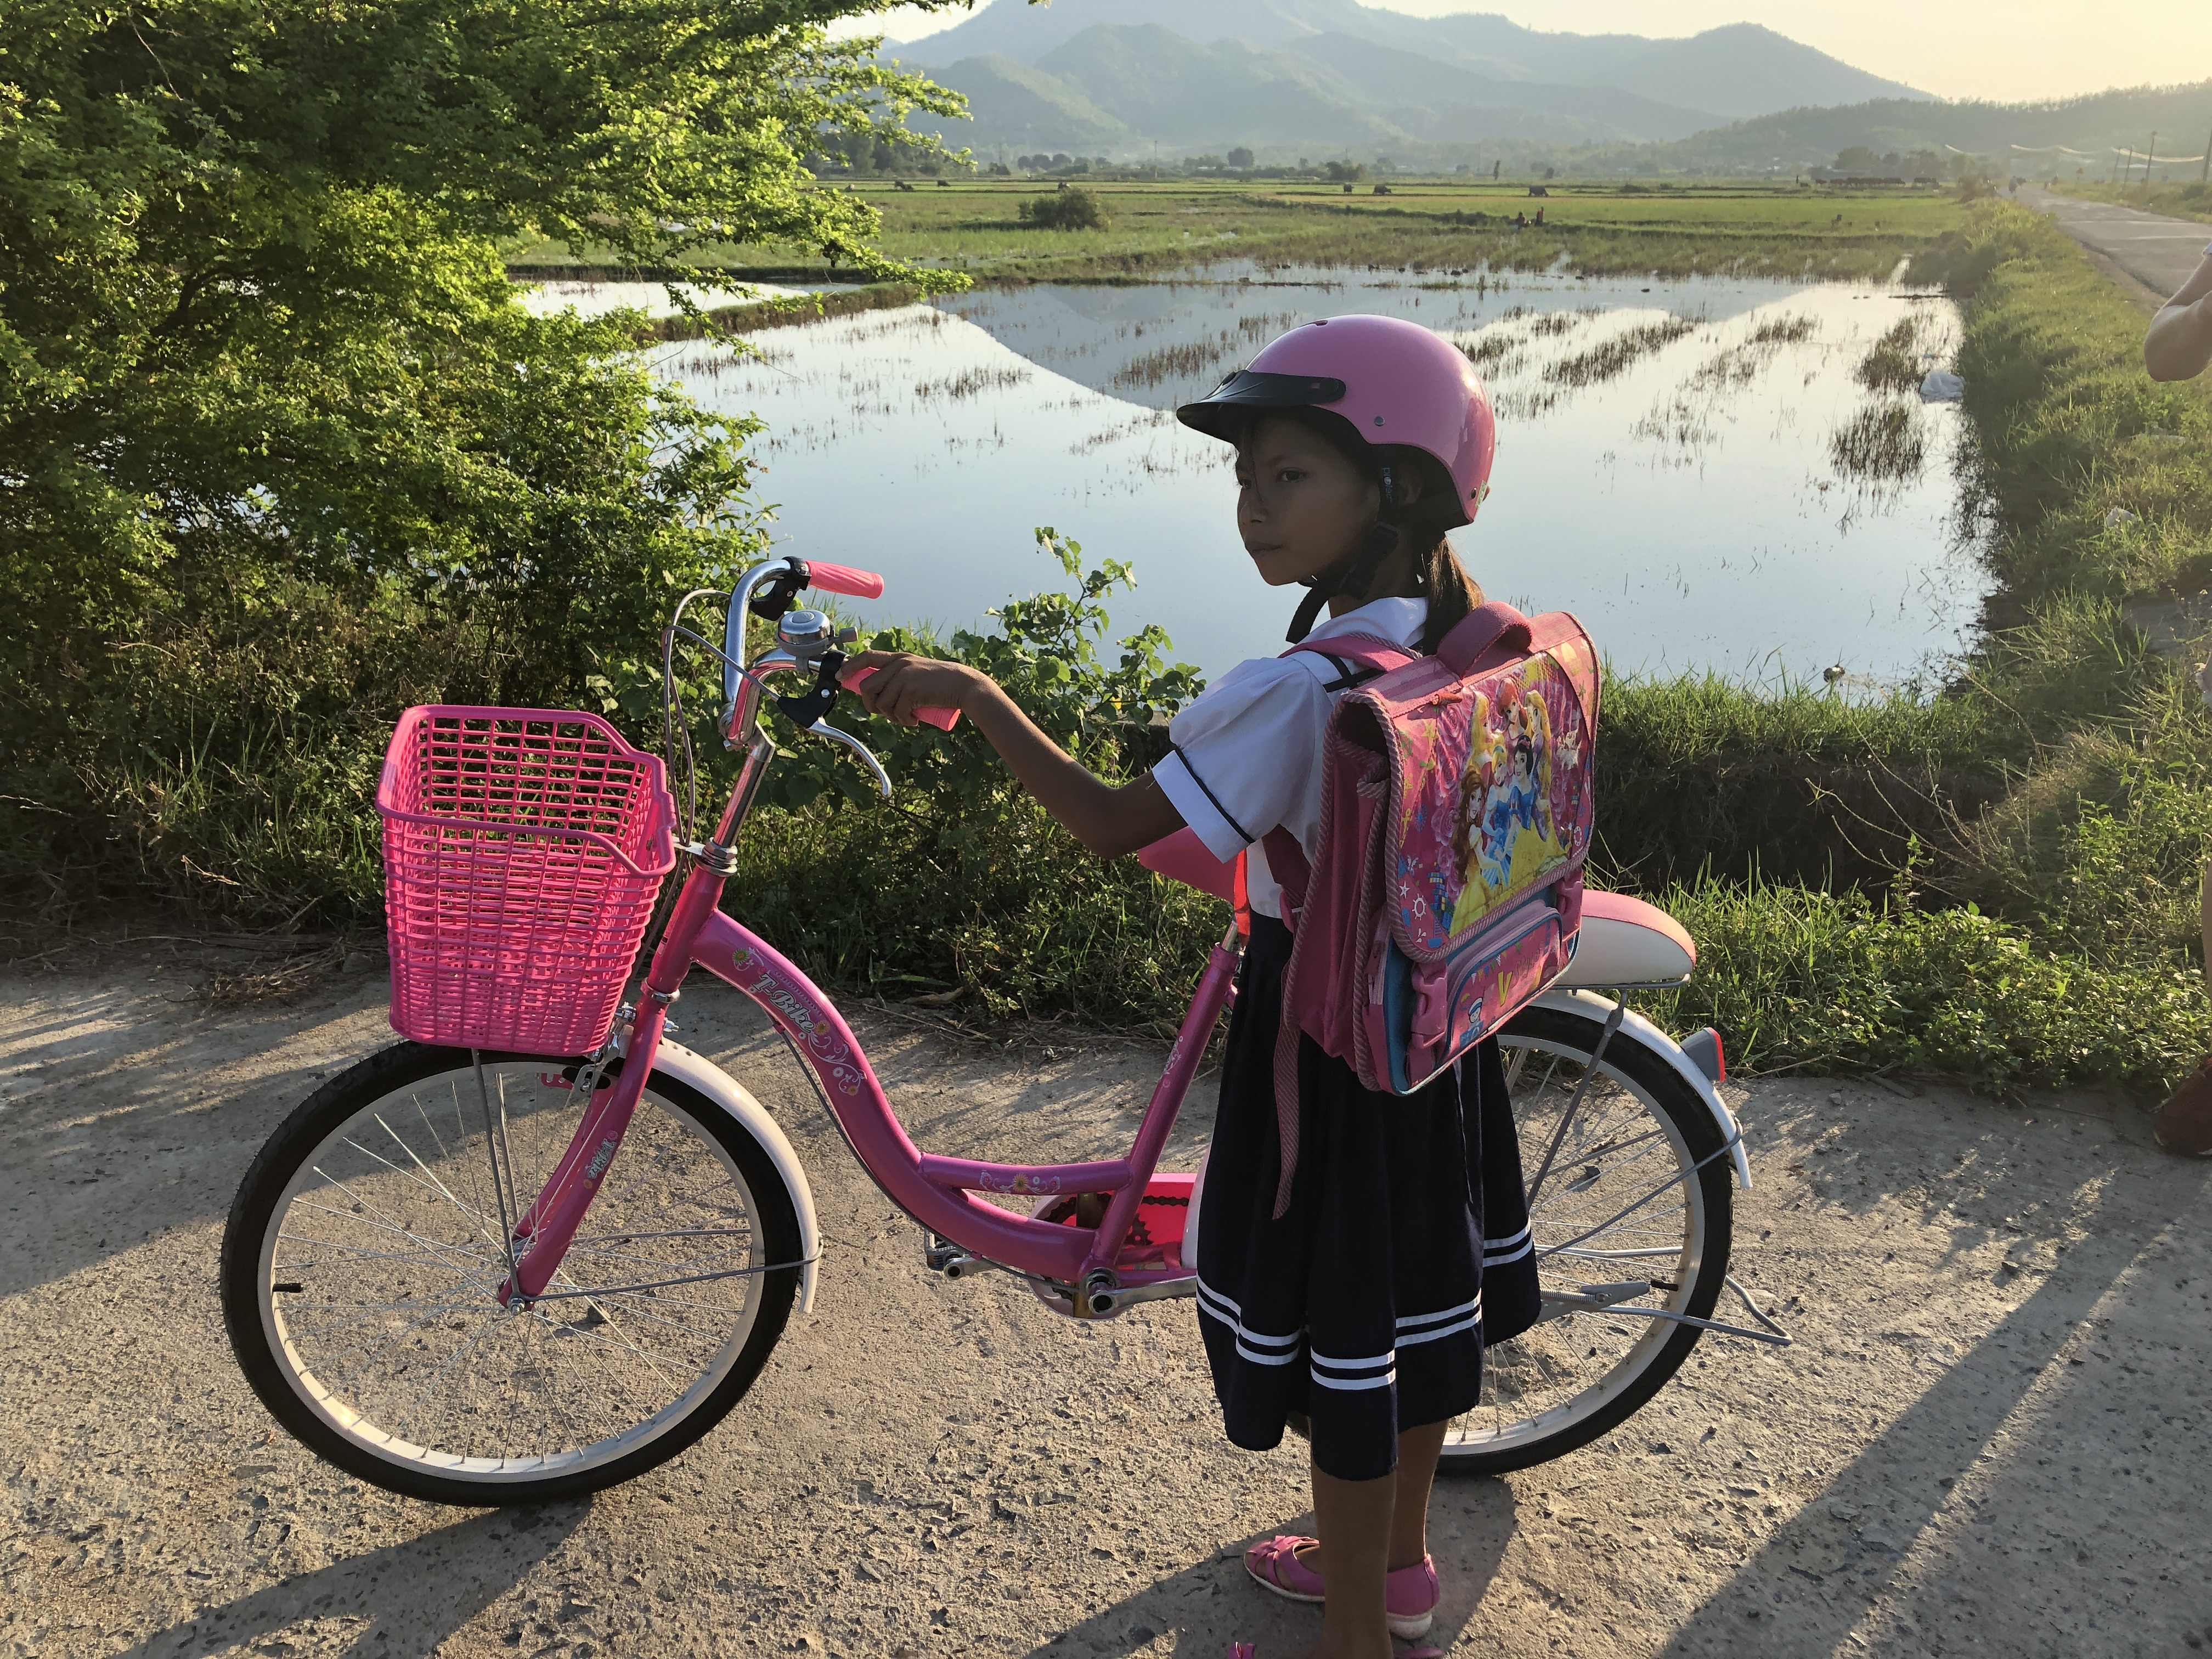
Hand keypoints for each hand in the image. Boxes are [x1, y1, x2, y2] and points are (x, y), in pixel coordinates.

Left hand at [841, 650, 987, 726]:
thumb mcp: (917, 673)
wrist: (964, 685)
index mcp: (899, 658)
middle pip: (867, 686)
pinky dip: (904, 721)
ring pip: (881, 703)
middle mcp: (899, 664)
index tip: (841, 676)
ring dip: (891, 717)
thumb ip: (899, 677)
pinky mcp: (911, 690)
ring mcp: (905, 676)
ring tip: (905, 717)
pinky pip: (897, 712)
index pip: (867, 657)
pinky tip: (913, 721)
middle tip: (885, 713)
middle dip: (871, 705)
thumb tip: (876, 694)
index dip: (850, 666)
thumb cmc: (942, 683)